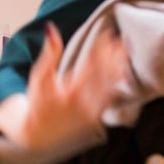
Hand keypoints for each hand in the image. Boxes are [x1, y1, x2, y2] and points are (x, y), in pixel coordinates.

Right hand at [0, 23, 126, 150]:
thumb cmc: (38, 103)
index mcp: (70, 93)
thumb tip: (50, 28)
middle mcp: (85, 104)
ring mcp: (92, 112)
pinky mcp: (96, 118)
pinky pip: (111, 98)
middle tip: (122, 39)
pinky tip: (122, 72)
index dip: (101, 48)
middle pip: (105, 76)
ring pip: (111, 87)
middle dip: (114, 56)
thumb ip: (49, 53)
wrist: (38, 135)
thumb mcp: (39, 77)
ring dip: (119, 68)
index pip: (90, 65)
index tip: (107, 33)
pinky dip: (117, 83)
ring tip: (125, 51)